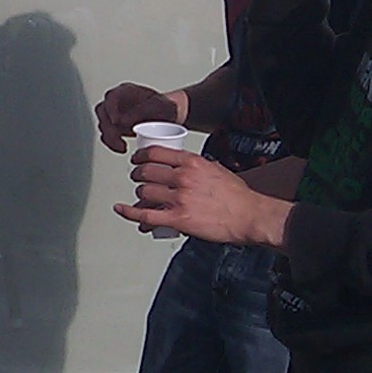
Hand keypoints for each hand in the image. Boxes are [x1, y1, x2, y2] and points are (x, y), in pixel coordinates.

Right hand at [94, 81, 186, 152]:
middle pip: (103, 112)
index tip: (117, 122)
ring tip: (122, 146)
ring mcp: (116, 113)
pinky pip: (107, 134)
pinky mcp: (116, 126)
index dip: (111, 109)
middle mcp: (118, 101)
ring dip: (110, 138)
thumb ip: (140, 111)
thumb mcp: (157, 106)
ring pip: (103, 124)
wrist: (170, 117)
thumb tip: (122, 121)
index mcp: (126, 91)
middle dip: (109, 127)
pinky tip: (122, 147)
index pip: (111, 97)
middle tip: (118, 138)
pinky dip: (112, 143)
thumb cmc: (165, 108)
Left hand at [116, 144, 290, 248]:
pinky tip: (121, 209)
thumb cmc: (237, 196)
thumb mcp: (216, 169)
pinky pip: (145, 216)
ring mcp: (179, 198)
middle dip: (137, 175)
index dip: (140, 156)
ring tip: (140, 198)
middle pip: (146, 172)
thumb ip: (197, 167)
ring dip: (138, 195)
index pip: (156, 153)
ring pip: (144, 192)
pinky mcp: (178, 219)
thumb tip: (183, 167)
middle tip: (137, 178)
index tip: (137, 159)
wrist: (250, 216)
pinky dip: (129, 213)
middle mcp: (183, 177)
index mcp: (192, 162)